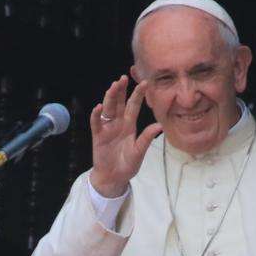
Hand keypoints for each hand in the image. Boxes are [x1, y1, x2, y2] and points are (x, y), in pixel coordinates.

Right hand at [87, 75, 162, 196]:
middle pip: (119, 103)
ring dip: (110, 98)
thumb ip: (146, 139)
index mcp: (129, 125)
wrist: (113, 178)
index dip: (138, 94)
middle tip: (123, 78)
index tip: (145, 82)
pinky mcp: (98, 136)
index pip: (134, 106)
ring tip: (113, 87)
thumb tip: (159, 125)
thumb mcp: (139, 152)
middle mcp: (118, 123)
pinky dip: (96, 115)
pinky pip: (96, 123)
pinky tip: (98, 107)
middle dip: (121, 90)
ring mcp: (107, 128)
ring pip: (108, 109)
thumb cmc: (127, 165)